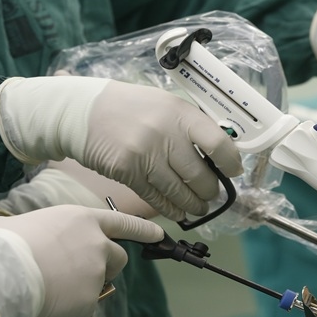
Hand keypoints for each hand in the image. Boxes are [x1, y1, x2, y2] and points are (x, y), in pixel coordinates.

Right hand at [0, 76, 243, 220]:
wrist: (83, 112)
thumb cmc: (130, 108)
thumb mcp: (164, 104)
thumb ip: (190, 125)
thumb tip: (220, 152)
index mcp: (181, 113)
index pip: (218, 143)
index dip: (230, 162)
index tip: (233, 171)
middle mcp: (165, 133)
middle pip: (200, 175)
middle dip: (210, 191)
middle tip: (212, 194)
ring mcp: (145, 154)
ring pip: (180, 192)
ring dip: (193, 204)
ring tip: (199, 208)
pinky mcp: (127, 172)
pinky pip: (156, 197)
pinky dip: (171, 208)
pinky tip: (178, 212)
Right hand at [0, 206, 163, 316]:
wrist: (1, 275)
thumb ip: (8, 224)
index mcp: (80, 219)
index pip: (121, 221)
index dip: (141, 227)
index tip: (158, 234)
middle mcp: (96, 243)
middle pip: (118, 256)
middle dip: (107, 264)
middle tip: (81, 271)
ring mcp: (96, 272)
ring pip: (102, 280)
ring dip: (90, 283)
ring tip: (59, 285)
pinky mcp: (90, 299)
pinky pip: (85, 304)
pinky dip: (71, 306)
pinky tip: (50, 301)